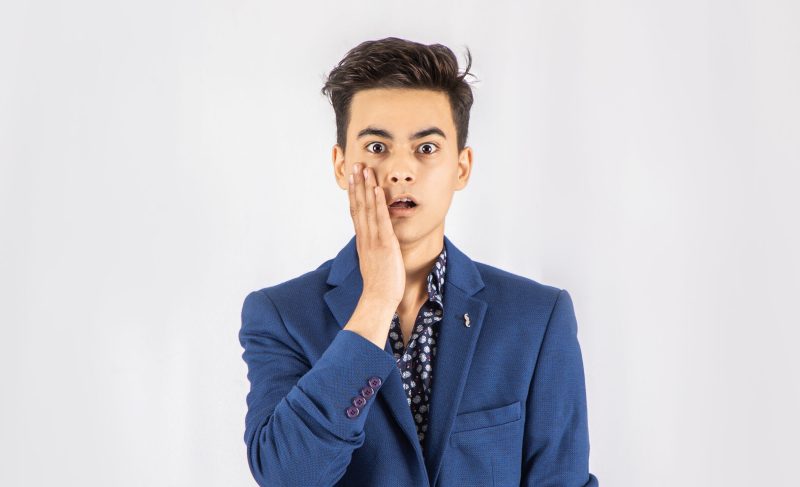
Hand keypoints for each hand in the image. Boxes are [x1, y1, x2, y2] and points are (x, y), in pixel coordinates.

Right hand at [343, 163, 404, 347]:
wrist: (378, 299)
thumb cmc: (380, 285)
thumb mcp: (376, 262)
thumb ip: (375, 250)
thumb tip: (378, 244)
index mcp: (363, 241)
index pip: (356, 212)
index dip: (354, 194)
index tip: (353, 179)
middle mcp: (365, 237)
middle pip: (358, 205)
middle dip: (357, 184)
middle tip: (355, 165)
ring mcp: (373, 239)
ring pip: (367, 208)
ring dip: (365, 187)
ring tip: (364, 169)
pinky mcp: (384, 244)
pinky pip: (380, 220)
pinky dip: (378, 203)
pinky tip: (377, 189)